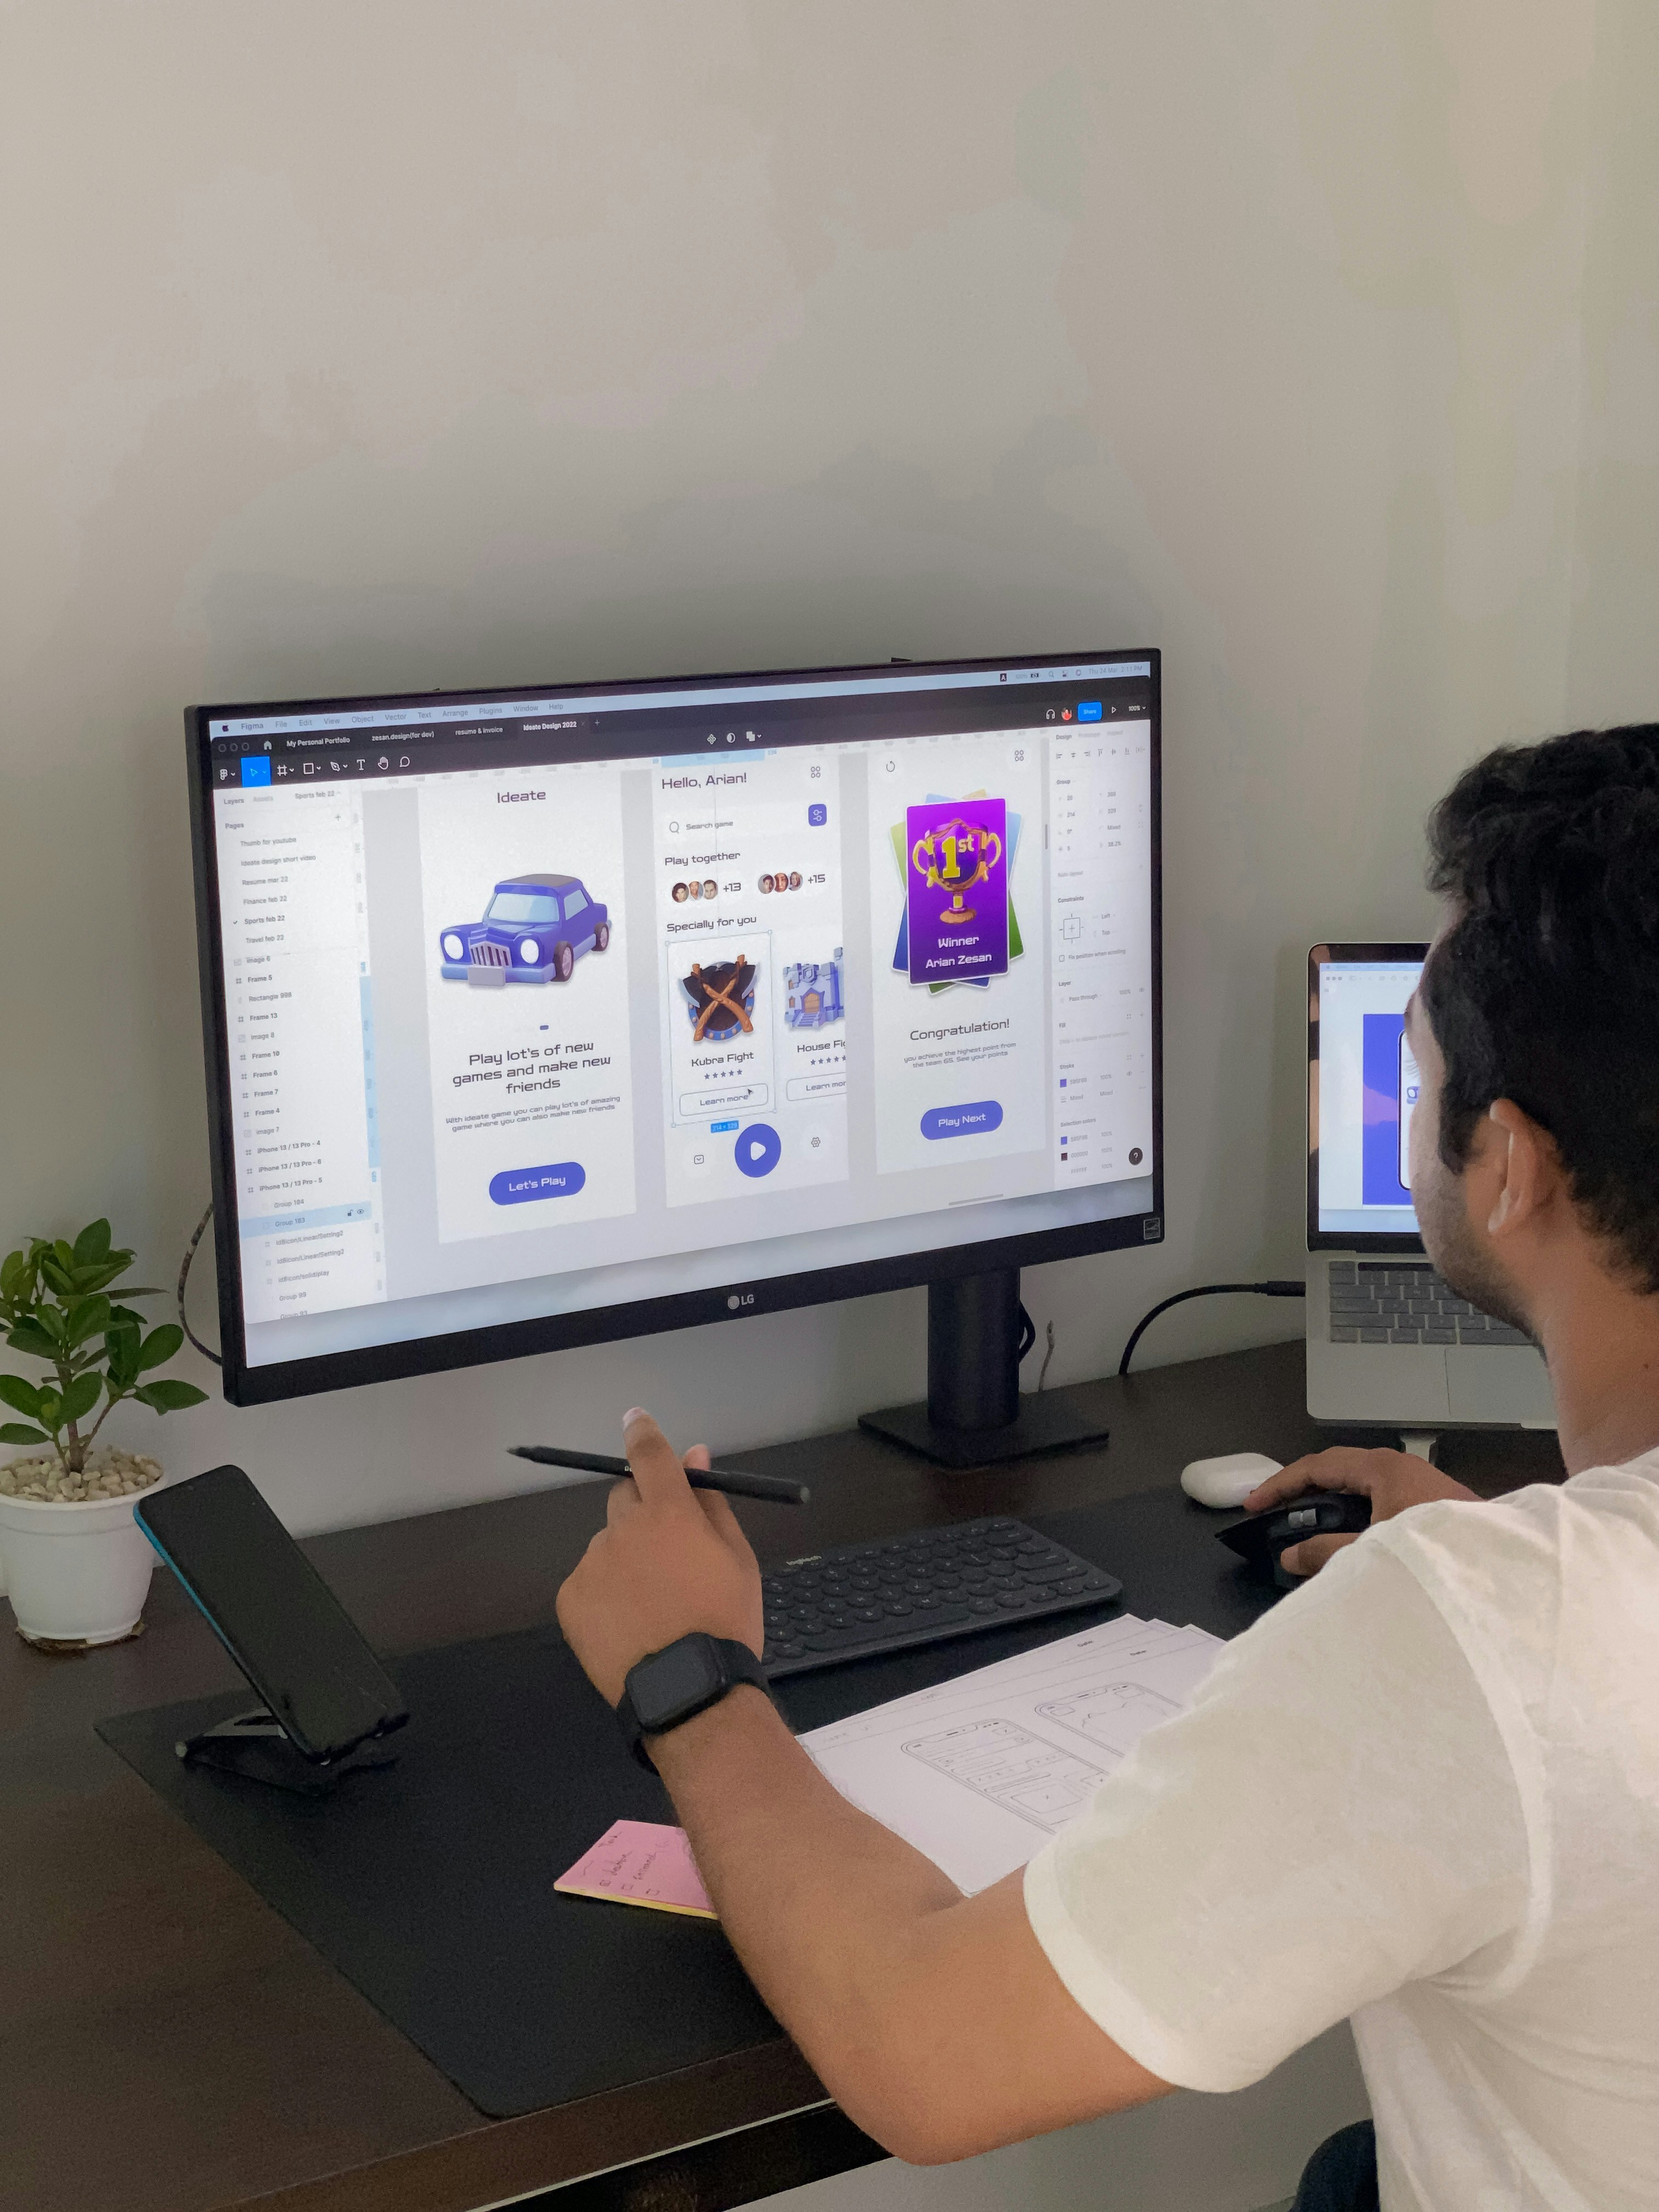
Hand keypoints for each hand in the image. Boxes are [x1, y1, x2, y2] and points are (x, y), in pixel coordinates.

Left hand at [555, 1408, 764, 1705]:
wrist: (689, 1691)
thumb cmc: (725, 1621)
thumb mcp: (738, 1558)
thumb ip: (712, 1502)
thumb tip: (696, 1455)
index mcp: (669, 1512)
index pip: (649, 1454)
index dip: (642, 1432)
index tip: (634, 1419)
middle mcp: (624, 1527)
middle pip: (625, 1497)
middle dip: (641, 1508)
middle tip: (664, 1548)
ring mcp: (592, 1562)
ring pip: (608, 1544)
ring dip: (624, 1556)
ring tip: (650, 1604)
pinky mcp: (570, 1598)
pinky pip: (588, 1580)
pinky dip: (605, 1592)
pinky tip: (628, 1623)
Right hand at [1244, 1447, 1480, 1577]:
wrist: (1506, 1570)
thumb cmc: (1440, 1551)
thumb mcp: (1375, 1552)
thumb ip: (1327, 1554)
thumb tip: (1290, 1555)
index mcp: (1383, 1469)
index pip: (1317, 1465)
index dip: (1281, 1484)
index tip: (1255, 1504)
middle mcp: (1401, 1467)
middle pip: (1338, 1469)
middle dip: (1303, 1489)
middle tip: (1275, 1512)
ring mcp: (1420, 1484)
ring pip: (1362, 1485)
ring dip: (1332, 1503)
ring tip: (1308, 1527)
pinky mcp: (1433, 1505)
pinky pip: (1381, 1499)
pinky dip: (1356, 1513)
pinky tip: (1353, 1539)